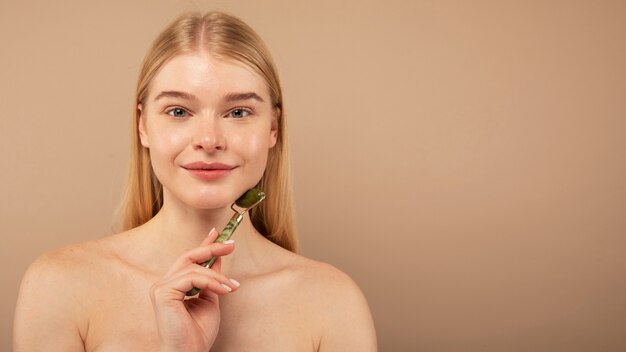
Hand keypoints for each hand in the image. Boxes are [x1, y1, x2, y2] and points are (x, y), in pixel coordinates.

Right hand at [150, 228, 239, 351]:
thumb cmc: (198, 333)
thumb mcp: (210, 299)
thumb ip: (211, 279)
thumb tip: (217, 257)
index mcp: (173, 285)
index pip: (188, 259)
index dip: (203, 244)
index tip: (217, 232)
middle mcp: (164, 284)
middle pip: (188, 256)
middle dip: (211, 247)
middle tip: (231, 245)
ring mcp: (161, 287)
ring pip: (193, 267)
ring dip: (218, 276)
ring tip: (232, 286)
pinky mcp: (162, 293)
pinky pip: (192, 277)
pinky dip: (211, 281)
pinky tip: (224, 290)